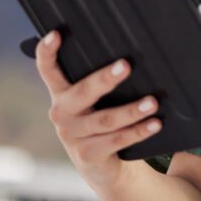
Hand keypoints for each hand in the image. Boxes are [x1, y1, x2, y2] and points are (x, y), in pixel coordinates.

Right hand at [34, 30, 162, 191]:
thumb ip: (102, 83)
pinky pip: (116, 140)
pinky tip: (154, 124)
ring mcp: (73, 135)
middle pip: (83, 92)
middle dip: (105, 79)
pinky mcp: (88, 154)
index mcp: (62, 94)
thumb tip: (133, 58)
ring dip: (131, 110)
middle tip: (126, 65)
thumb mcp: (96, 102)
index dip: (47, 52)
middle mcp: (62, 113)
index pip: (48, 70)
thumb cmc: (100, 122)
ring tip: (152, 102)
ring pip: (105, 119)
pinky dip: (138, 132)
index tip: (55, 34)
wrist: (100, 166)